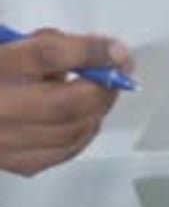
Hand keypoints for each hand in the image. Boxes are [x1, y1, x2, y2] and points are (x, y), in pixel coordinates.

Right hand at [0, 28, 131, 175]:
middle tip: (118, 73)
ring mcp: (2, 142)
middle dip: (102, 88)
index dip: (90, 51)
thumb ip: (42, 44)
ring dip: (97, 111)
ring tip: (104, 93)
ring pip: (68, 133)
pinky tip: (86, 118)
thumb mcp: (7, 42)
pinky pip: (58, 154)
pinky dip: (82, 135)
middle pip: (65, 103)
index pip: (47, 55)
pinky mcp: (8, 163)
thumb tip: (93, 55)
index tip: (119, 49)